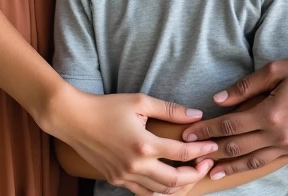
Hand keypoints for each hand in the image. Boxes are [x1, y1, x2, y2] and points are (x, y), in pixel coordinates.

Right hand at [51, 84, 216, 194]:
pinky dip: (160, 191)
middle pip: (175, 181)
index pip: (181, 153)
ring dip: (180, 187)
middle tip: (207, 164)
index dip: (201, 151)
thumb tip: (196, 115)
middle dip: (195, 175)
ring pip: (160, 192)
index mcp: (144, 144)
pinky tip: (169, 183)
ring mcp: (125, 177)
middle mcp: (136, 166)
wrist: (75, 120)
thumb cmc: (107, 106)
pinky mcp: (117, 180)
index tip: (212, 146)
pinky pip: (144, 193)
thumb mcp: (140, 101)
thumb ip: (170, 109)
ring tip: (193, 175)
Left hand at [182, 47, 287, 179]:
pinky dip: (253, 165)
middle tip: (191, 155)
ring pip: (253, 160)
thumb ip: (246, 86)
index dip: (208, 130)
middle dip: (212, 150)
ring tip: (212, 171)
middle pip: (237, 146)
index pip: (230, 126)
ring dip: (230, 166)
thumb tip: (219, 98)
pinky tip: (243, 167)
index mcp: (270, 113)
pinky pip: (271, 161)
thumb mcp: (276, 69)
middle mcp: (278, 134)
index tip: (189, 134)